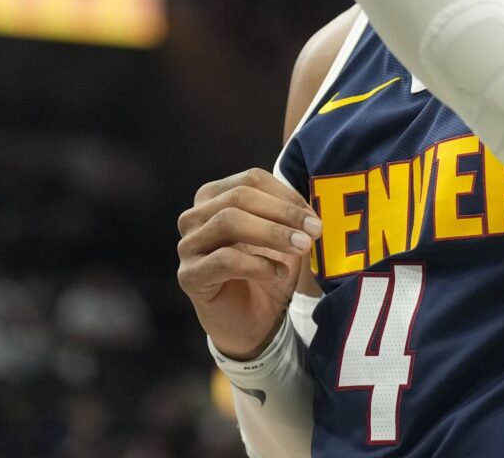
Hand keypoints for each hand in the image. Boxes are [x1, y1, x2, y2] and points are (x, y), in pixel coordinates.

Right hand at [176, 168, 321, 359]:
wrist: (252, 324)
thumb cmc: (266, 272)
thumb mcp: (283, 237)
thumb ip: (291, 215)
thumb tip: (312, 206)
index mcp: (214, 197)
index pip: (251, 179)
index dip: (286, 195)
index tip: (314, 216)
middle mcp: (194, 216)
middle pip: (239, 197)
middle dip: (283, 213)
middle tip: (314, 231)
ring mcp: (188, 245)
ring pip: (228, 221)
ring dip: (273, 233)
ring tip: (302, 248)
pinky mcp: (189, 276)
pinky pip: (224, 259)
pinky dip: (258, 264)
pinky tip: (278, 273)